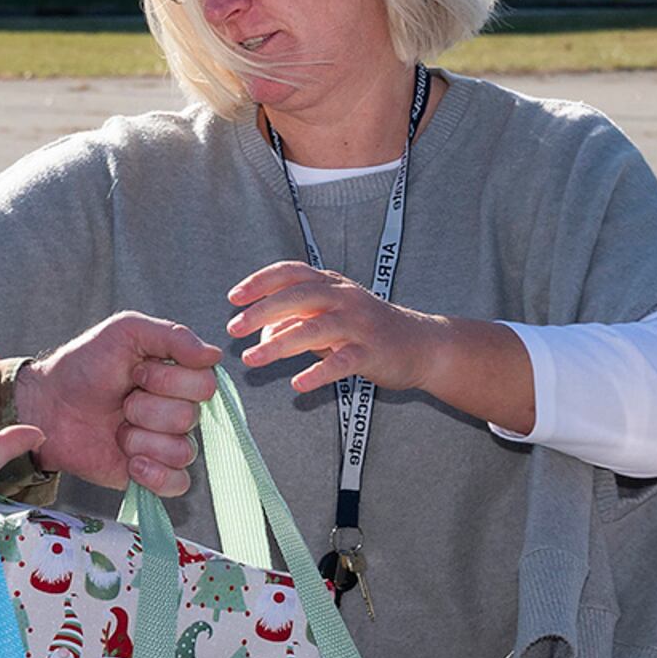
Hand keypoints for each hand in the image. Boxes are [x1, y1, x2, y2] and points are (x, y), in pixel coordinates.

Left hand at [15, 313, 221, 494]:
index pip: (205, 385)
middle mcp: (179, 410)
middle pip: (190, 418)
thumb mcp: (126, 331)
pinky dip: (154, 474)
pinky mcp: (152, 474)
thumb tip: (215, 355)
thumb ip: (173, 336)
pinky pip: (178, 484)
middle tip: (121, 401)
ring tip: (117, 429)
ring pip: (183, 451)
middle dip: (146, 408)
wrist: (48, 406)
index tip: (135, 372)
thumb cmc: (84, 364)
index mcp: (180, 376)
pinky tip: (130, 461)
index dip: (168, 380)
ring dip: (141, 439)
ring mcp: (166, 444)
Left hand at [227, 263, 536, 428]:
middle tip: (233, 329)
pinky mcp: (373, 352)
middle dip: (261, 311)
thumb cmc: (366, 330)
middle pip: (298, 296)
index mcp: (332, 284)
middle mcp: (345, 298)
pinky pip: (341, 362)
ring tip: (252, 360)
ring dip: (279, 344)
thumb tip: (261, 331)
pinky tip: (297, 386)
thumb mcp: (330, 317)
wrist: (423, 345)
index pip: (291, 272)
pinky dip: (317, 373)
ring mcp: (360, 324)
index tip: (233, 297)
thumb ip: (297, 319)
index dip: (260, 282)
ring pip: (315, 328)